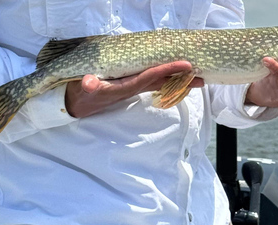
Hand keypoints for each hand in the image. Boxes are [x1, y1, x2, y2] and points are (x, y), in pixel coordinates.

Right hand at [65, 61, 203, 117]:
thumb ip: (86, 86)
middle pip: (161, 84)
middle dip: (180, 81)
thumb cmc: (79, 93)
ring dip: (177, 82)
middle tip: (202, 78)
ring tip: (196, 80)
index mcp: (123, 87)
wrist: (75, 105)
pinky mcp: (129, 87)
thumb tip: (88, 84)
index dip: (167, 71)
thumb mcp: (80, 88)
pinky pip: (151, 83)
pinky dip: (166, 79)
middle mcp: (131, 89)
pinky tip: (176, 78)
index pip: (149, 77)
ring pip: (159, 84)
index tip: (185, 66)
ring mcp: (131, 88)